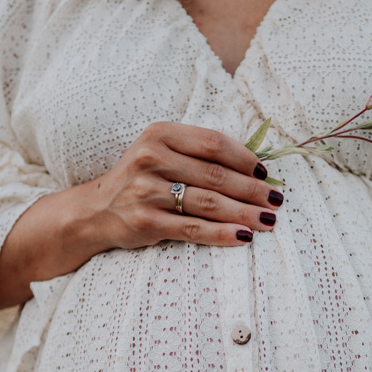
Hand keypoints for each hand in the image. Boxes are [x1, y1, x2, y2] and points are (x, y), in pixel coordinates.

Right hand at [89, 121, 283, 248]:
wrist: (95, 211)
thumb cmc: (140, 180)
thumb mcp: (160, 154)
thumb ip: (197, 154)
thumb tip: (255, 167)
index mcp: (159, 134)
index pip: (213, 142)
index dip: (245, 158)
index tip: (266, 173)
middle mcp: (150, 158)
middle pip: (216, 174)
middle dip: (252, 190)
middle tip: (276, 201)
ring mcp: (146, 191)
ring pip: (209, 203)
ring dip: (244, 213)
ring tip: (268, 220)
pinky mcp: (145, 221)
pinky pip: (194, 229)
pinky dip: (223, 234)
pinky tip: (244, 237)